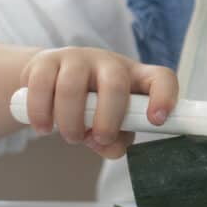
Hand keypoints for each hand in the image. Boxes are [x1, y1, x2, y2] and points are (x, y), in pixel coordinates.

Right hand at [19, 47, 177, 158]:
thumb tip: (112, 148)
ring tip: (71, 137)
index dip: (164, 97)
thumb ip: (115, 139)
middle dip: (108, 117)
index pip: (161, 78)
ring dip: (71, 121)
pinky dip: (42, 113)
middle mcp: (108, 63)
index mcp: (134, 77)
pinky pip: (42, 86)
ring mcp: (76, 58)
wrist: (50, 80)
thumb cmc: (91, 105)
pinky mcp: (45, 61)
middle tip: (99, 138)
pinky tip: (44, 128)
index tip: (156, 120)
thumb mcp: (109, 123)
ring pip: (73, 86)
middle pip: (115, 82)